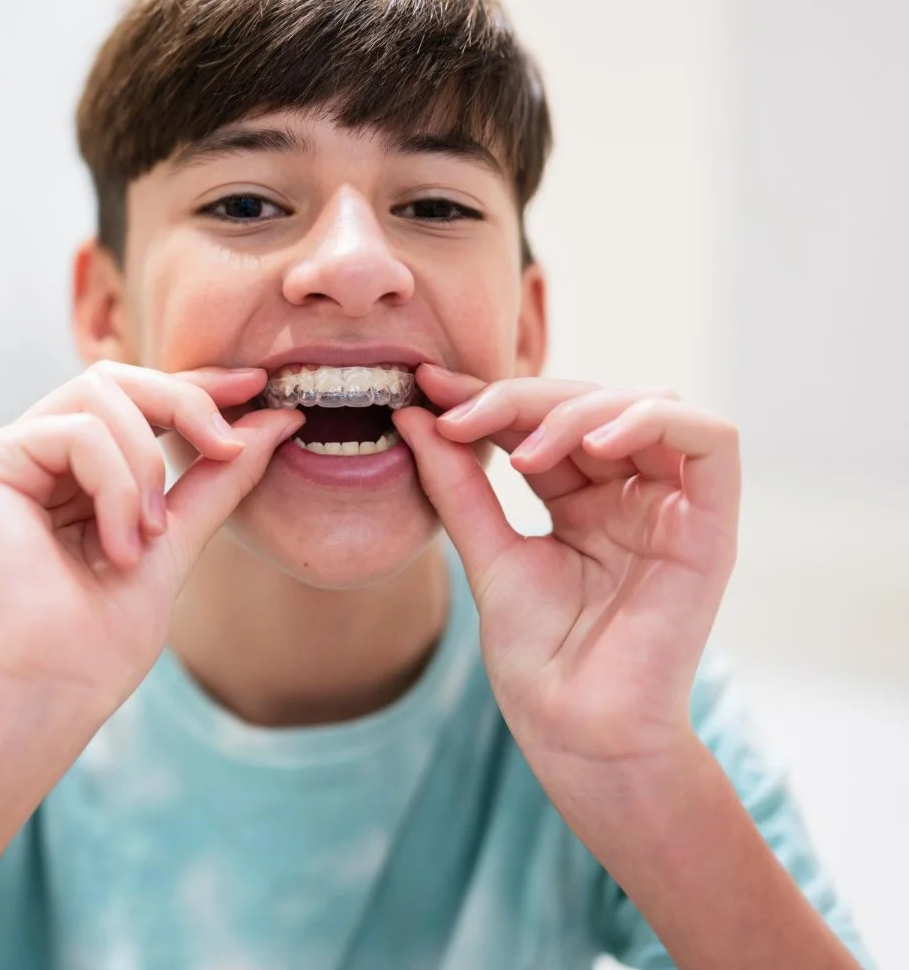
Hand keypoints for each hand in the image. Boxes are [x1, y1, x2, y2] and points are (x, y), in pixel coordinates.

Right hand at [0, 361, 303, 715]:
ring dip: (144, 466)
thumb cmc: (101, 639)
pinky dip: (114, 485)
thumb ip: (218, 478)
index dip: (193, 386)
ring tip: (148, 537)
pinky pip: (75, 432)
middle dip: (183, 402)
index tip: (257, 387)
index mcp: (72, 472)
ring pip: (98, 395)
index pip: (134, 401)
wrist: (54, 687)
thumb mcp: (178, 540)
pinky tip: (116, 545)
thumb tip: (277, 419)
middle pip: (114, 378)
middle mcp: (33, 455)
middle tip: (225, 447)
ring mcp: (3, 455)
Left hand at [393, 366, 740, 763]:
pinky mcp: (711, 526)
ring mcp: (671, 507)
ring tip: (524, 451)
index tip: (426, 390)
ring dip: (579, 409)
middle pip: (590, 401)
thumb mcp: (485, 553)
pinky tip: (593, 445)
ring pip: (646, 405)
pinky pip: (711, 440)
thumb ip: (456, 484)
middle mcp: (628, 494)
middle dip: (521, 397)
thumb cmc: (537, 658)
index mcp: (579, 499)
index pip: (540, 419)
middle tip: (460, 416)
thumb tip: (412, 413)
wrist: (574, 732)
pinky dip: (652, 421)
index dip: (488, 395)